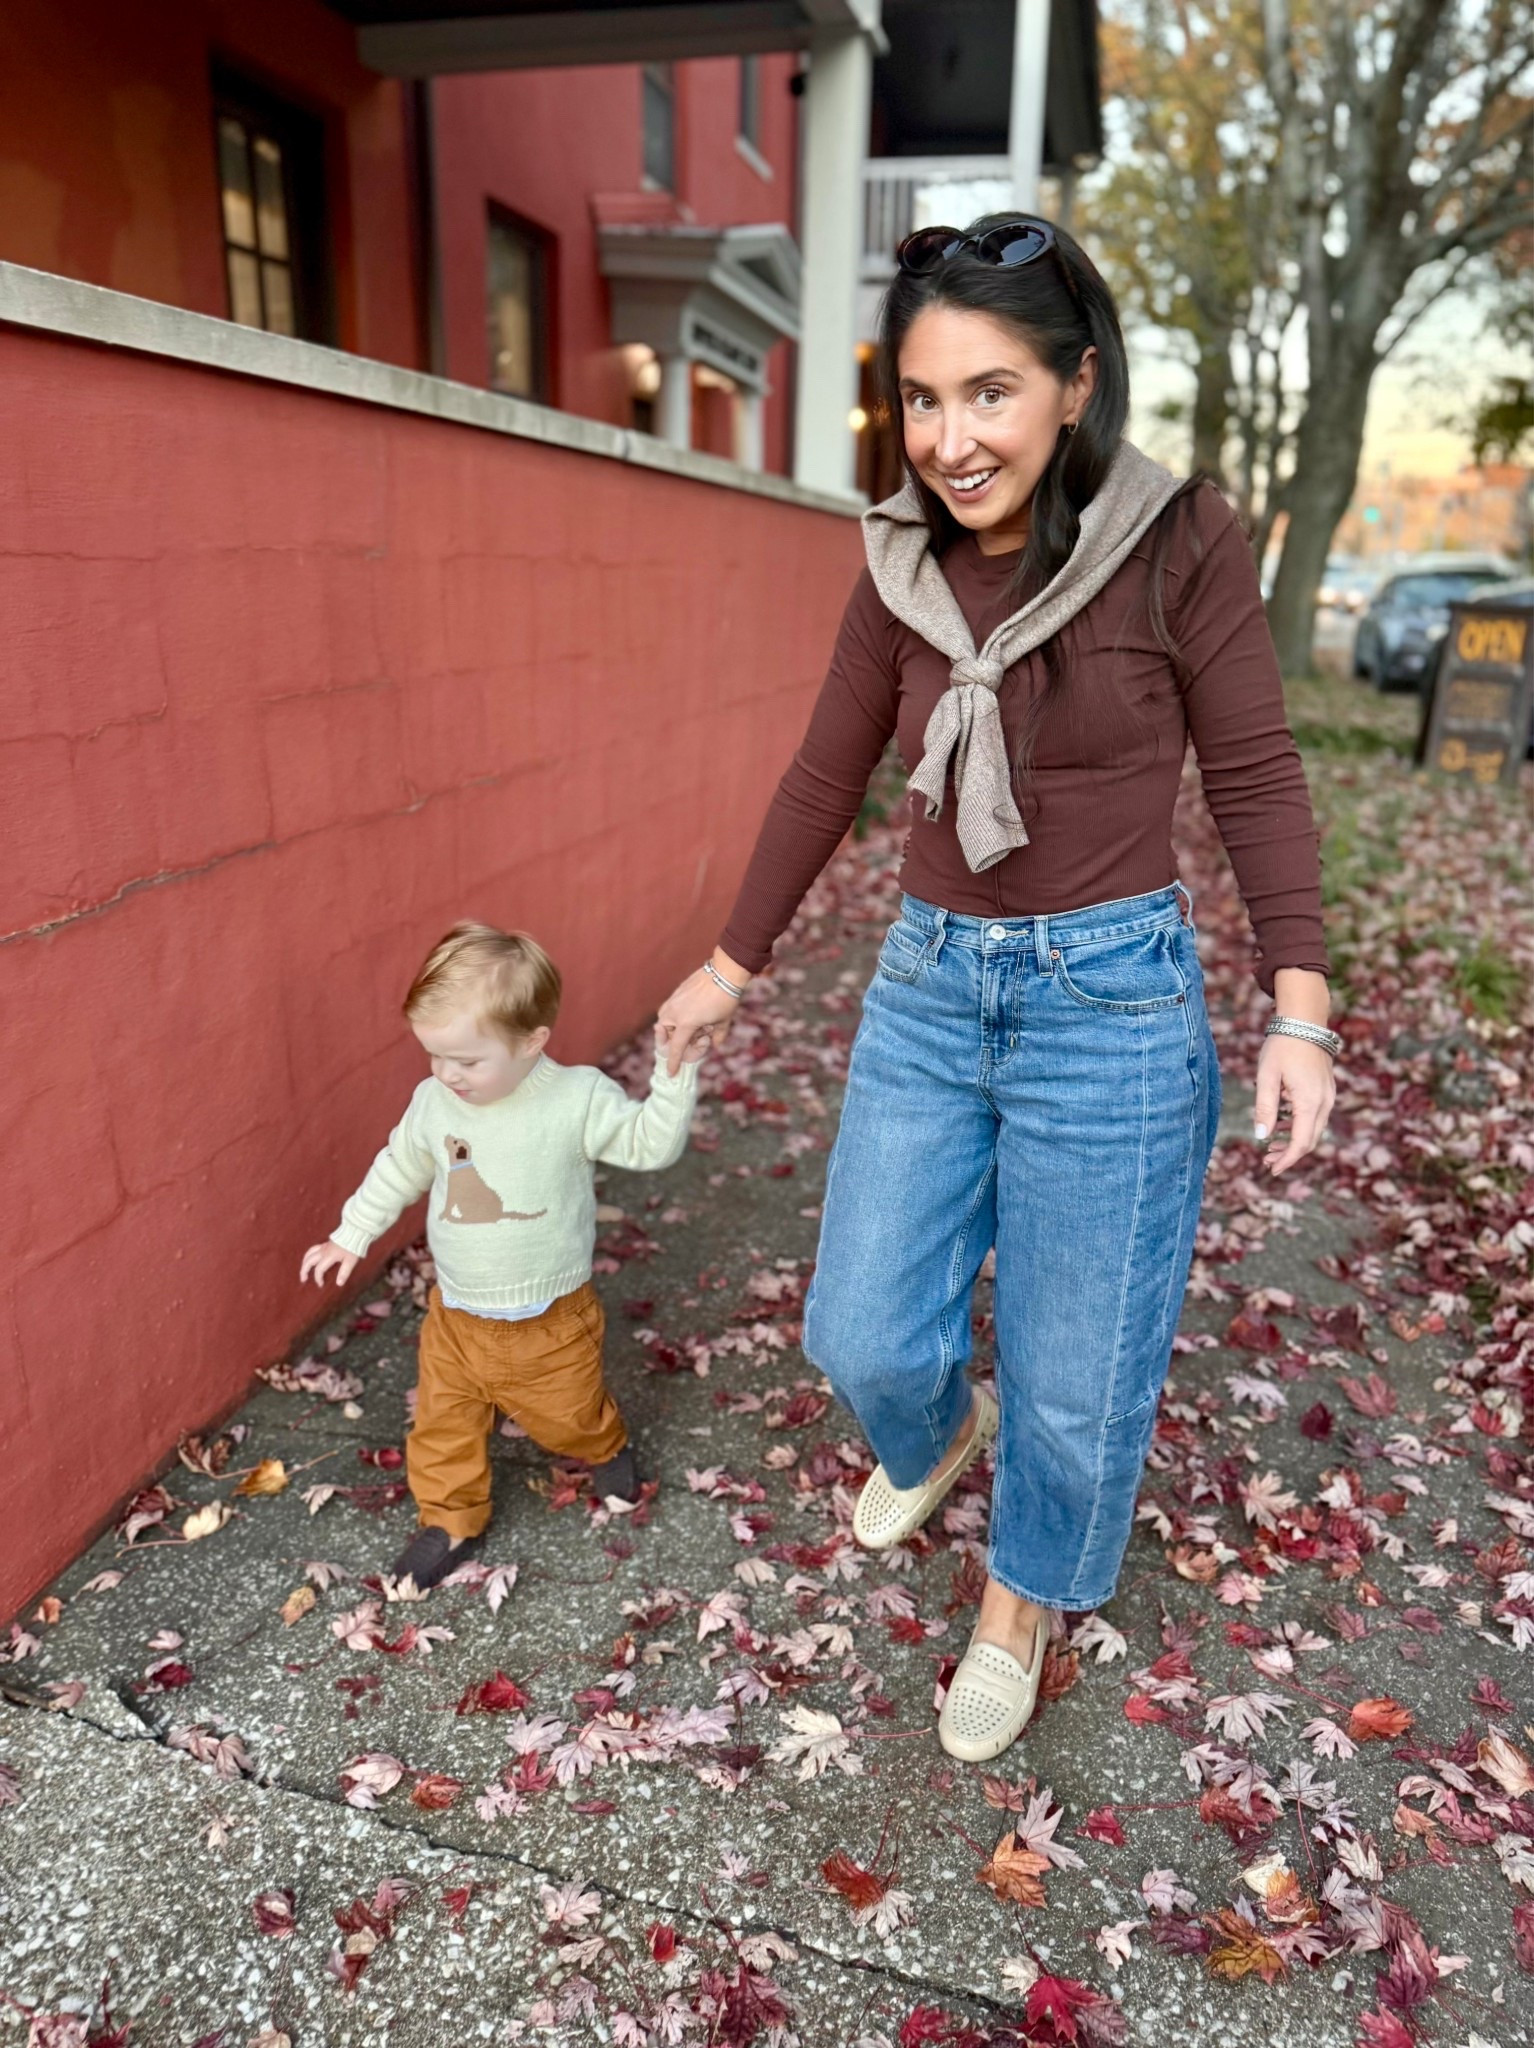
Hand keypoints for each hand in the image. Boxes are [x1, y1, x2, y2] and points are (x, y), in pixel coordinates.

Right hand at [301, 1239, 358, 1287]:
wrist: (354, 1232)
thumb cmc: (353, 1247)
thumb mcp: (351, 1261)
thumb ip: (344, 1272)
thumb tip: (339, 1284)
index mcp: (328, 1257)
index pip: (319, 1269)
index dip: (318, 1278)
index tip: (321, 1284)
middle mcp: (323, 1251)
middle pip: (309, 1261)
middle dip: (304, 1270)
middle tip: (303, 1279)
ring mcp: (324, 1246)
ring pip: (309, 1253)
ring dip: (305, 1262)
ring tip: (303, 1268)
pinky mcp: (326, 1243)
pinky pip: (313, 1248)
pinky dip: (309, 1254)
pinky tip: (311, 1257)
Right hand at [656, 953, 751, 1076]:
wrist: (725, 972)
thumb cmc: (726, 999)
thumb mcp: (723, 1022)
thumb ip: (717, 1036)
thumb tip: (714, 1044)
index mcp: (686, 1023)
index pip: (676, 1049)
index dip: (674, 1063)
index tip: (671, 1073)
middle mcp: (674, 1012)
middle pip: (666, 1034)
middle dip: (677, 1040)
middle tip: (698, 1038)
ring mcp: (673, 1000)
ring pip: (665, 1020)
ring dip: (676, 1028)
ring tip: (698, 1025)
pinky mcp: (676, 992)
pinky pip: (670, 1008)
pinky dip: (678, 1015)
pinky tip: (695, 1012)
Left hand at [1252, 1036, 1335, 1174]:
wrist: (1305, 1020)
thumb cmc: (1283, 1046)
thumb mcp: (1266, 1076)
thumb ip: (1264, 1108)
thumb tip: (1261, 1136)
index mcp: (1310, 1102)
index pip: (1301, 1143)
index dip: (1287, 1160)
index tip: (1271, 1170)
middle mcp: (1324, 1102)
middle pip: (1310, 1140)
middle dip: (1289, 1153)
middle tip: (1266, 1159)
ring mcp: (1328, 1096)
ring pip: (1314, 1129)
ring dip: (1294, 1140)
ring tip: (1271, 1145)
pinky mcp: (1326, 1089)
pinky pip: (1316, 1116)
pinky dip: (1300, 1126)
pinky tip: (1282, 1126)